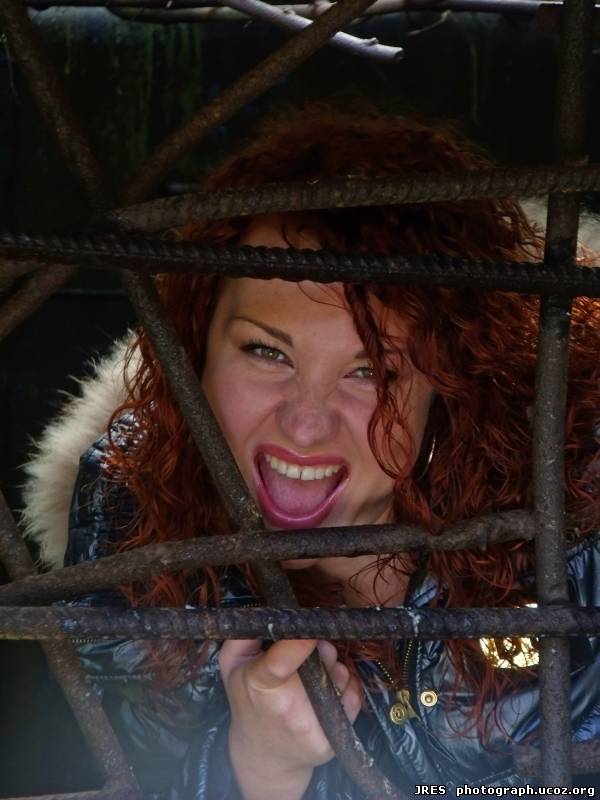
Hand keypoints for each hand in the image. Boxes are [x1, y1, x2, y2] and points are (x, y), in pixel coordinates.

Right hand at [219, 639, 361, 799]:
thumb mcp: (232, 667)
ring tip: (314, 678)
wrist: (263, 754)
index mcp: (260, 684)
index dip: (303, 638)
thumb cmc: (248, 702)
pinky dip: (346, 686)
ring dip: (334, 667)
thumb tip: (268, 613)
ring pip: (340, 675)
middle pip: (321, 660)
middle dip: (321, 648)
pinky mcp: (333, 738)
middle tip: (309, 653)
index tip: (313, 624)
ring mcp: (313, 726)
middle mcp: (289, 707)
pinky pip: (353, 695)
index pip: (284, 658)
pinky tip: (327, 693)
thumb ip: (242, 635)